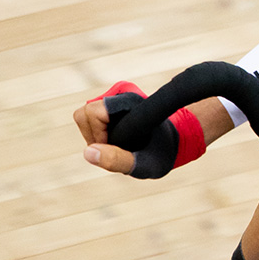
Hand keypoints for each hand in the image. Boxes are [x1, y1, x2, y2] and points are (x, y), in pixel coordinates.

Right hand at [73, 82, 217, 177]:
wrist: (174, 142)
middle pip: (84, 114)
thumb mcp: (143, 164)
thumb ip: (117, 161)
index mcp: (129, 102)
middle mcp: (119, 95)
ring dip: (96, 135)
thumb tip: (88, 152)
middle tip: (115, 149)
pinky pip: (91, 119)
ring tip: (117, 146)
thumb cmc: (161, 153)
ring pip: (85, 116)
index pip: (92, 113)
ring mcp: (114, 99)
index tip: (115, 147)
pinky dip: (98, 133)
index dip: (97, 136)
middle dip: (94, 136)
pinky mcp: (111, 105)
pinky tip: (117, 139)